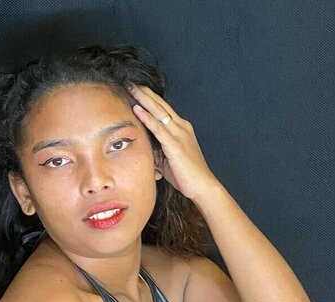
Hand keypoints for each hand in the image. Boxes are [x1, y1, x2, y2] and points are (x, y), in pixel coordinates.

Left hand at [129, 84, 222, 201]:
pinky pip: (158, 128)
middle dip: (146, 93)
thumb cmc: (187, 175)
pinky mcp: (175, 145)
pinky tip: (137, 108)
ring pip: (159, 112)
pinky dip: (147, 118)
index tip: (138, 89)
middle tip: (132, 82)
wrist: (203, 186)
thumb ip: (157, 151)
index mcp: (181, 129)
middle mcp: (181, 127)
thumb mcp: (168, 160)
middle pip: (161, 105)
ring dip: (144, 99)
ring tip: (132, 88)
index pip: (163, 110)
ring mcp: (179, 135)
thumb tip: (144, 149)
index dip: (150, 99)